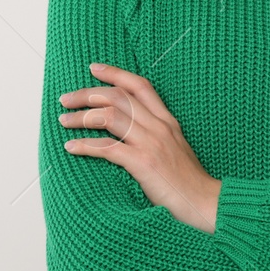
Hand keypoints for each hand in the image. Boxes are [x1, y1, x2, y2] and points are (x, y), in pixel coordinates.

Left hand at [59, 62, 222, 233]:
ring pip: (110, 117)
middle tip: (66, 99)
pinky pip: (107, 148)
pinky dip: (85, 145)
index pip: (140, 85)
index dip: (115, 73)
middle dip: (87, 94)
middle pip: (118, 97)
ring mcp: (151, 143)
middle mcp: (159, 126)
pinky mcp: (143, 163)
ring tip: (64, 120)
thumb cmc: (187, 181)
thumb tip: (129, 131)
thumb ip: (155, 135)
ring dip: (82, 117)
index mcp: (167, 120)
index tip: (93, 68)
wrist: (205, 202)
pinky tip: (71, 146)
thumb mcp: (175, 148)